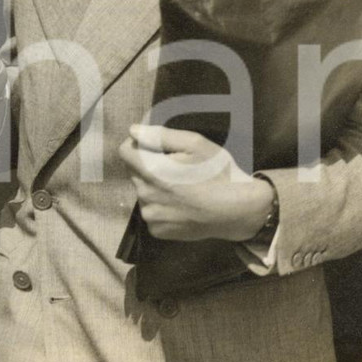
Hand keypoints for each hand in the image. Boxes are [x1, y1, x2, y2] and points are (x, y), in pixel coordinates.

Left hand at [119, 125, 273, 242]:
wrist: (237, 211)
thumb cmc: (218, 172)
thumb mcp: (195, 144)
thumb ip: (160, 136)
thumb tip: (133, 131)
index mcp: (153, 171)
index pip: (125, 152)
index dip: (138, 144)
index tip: (155, 147)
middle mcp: (146, 195)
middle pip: (134, 172)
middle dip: (149, 166)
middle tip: (177, 169)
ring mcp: (151, 216)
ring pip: (142, 193)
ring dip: (154, 187)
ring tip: (181, 188)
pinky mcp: (158, 231)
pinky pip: (151, 212)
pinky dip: (161, 207)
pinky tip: (182, 205)